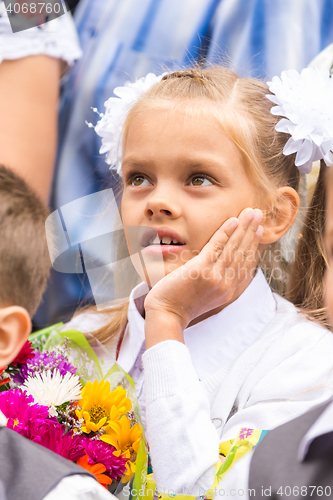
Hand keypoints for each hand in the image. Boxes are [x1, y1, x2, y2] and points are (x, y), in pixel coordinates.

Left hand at [144, 208, 262, 346]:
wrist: (165, 316)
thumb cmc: (178, 304)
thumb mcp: (202, 295)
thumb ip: (213, 281)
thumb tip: (215, 267)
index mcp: (227, 291)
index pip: (245, 264)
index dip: (253, 246)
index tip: (258, 230)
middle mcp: (226, 285)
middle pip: (243, 253)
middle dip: (252, 232)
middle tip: (259, 214)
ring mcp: (215, 278)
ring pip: (233, 248)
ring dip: (244, 227)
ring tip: (252, 212)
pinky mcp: (201, 270)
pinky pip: (217, 247)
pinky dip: (226, 232)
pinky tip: (233, 220)